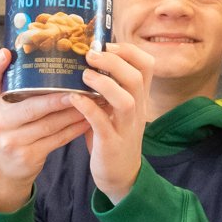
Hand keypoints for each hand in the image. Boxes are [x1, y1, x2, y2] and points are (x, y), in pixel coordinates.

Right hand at [0, 48, 90, 211]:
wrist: (4, 169)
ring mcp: (13, 142)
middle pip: (32, 107)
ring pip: (50, 123)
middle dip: (58, 97)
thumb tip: (24, 52)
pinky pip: (57, 139)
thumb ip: (7, 85)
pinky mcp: (29, 156)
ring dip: (74, 112)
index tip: (6, 53)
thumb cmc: (7, 129)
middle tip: (79, 87)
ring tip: (91, 101)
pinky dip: (74, 128)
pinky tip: (88, 119)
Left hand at [69, 39, 154, 205]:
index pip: (146, 66)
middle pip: (137, 78)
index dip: (129, 51)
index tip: (108, 45)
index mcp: (139, 98)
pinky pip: (103, 123)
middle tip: (90, 55)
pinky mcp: (111, 144)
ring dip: (104, 84)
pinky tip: (75, 99)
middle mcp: (137, 110)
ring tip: (84, 75)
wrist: (121, 175)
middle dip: (114, 62)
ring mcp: (126, 128)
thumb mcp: (117, 108)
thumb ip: (109, 87)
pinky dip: (89, 109)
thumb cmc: (113, 136)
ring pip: (125, 100)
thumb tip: (88, 58)